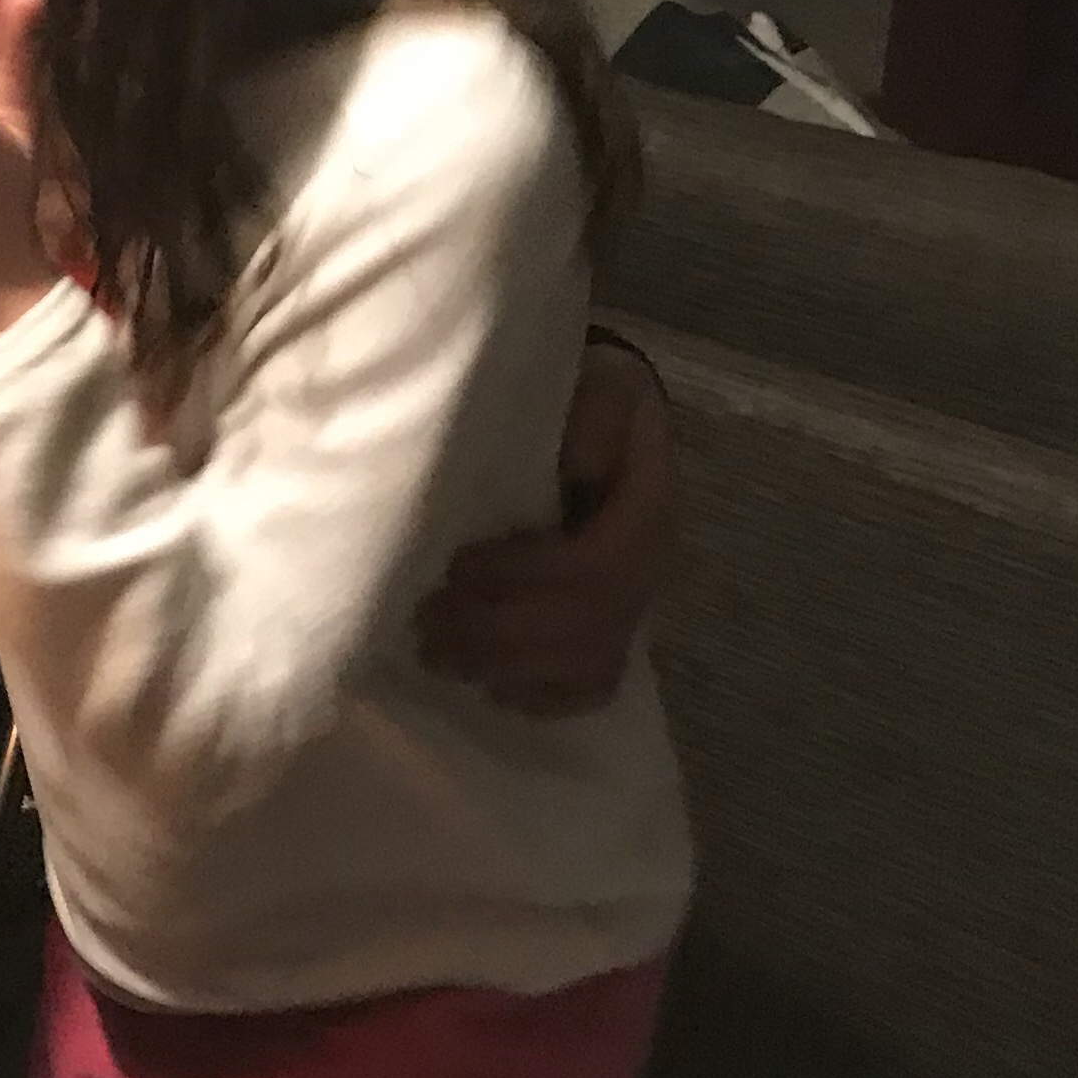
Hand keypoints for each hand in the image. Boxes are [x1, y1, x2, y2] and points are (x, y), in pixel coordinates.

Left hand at [417, 338, 676, 714]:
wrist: (604, 408)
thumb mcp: (599, 380)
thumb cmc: (587, 394)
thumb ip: (596, 416)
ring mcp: (635, 602)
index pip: (595, 566)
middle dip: (500, 633)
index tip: (457, 567)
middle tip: (427, 627)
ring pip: (586, 661)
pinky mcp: (612, 625)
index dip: (526, 577)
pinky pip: (595, 683)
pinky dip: (547, 698)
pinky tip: (495, 693)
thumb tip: (577, 467)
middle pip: (584, 625)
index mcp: (649, 508)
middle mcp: (651, 564)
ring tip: (439, 657)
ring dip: (508, 667)